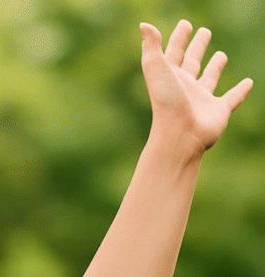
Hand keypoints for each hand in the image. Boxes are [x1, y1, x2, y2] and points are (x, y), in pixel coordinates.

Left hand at [140, 20, 251, 152]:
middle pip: (192, 63)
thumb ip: (151, 47)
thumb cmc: (167, 103)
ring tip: (221, 55)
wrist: (180, 136)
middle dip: (197, 47)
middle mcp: (185, 88)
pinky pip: (232, 99)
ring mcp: (202, 100)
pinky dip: (240, 91)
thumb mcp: (156, 70)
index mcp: (170, 78)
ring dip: (215, 67)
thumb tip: (144, 24)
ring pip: (209, 79)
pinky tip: (248, 83)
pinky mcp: (219, 111)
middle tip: (204, 32)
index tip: (185, 24)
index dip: (178, 38)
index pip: (174, 53)